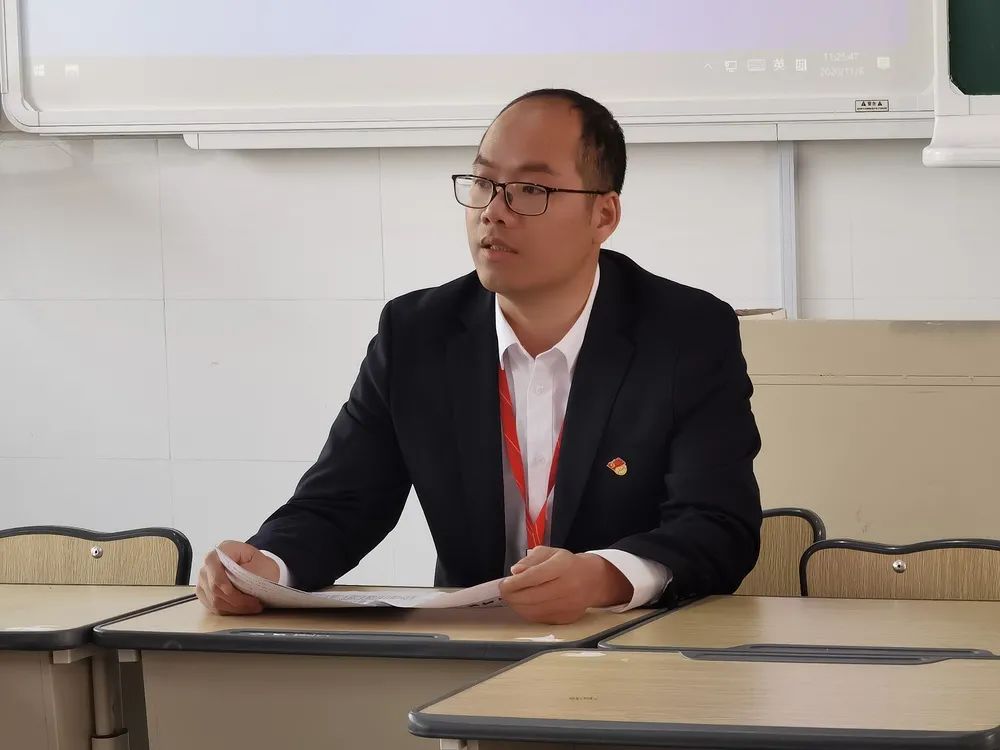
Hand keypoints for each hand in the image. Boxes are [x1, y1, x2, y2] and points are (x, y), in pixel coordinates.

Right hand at [195, 540, 278, 614]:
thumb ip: (249, 572)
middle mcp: (210, 563)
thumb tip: (238, 584)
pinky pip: (213, 607)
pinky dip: (229, 611)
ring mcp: (205, 579)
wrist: (260, 570)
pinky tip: (243, 609)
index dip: (220, 580)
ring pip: (214, 600)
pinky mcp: (205, 593)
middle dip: (236, 600)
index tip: (233, 592)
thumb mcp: (262, 564)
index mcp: (224, 549)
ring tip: (252, 607)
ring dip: (235, 607)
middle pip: (214, 587)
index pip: (212, 565)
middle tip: (255, 604)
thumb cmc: (261, 565)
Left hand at [499, 546, 633, 624]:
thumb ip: (531, 560)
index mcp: (563, 566)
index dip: (515, 582)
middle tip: (504, 591)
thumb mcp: (550, 553)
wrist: (593, 580)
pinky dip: (527, 613)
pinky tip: (524, 605)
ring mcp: (568, 605)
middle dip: (512, 595)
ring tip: (512, 597)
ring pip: (534, 611)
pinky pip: (540, 619)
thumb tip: (516, 571)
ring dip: (517, 605)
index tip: (504, 583)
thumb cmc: (568, 564)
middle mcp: (568, 587)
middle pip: (532, 596)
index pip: (534, 577)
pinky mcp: (566, 618)